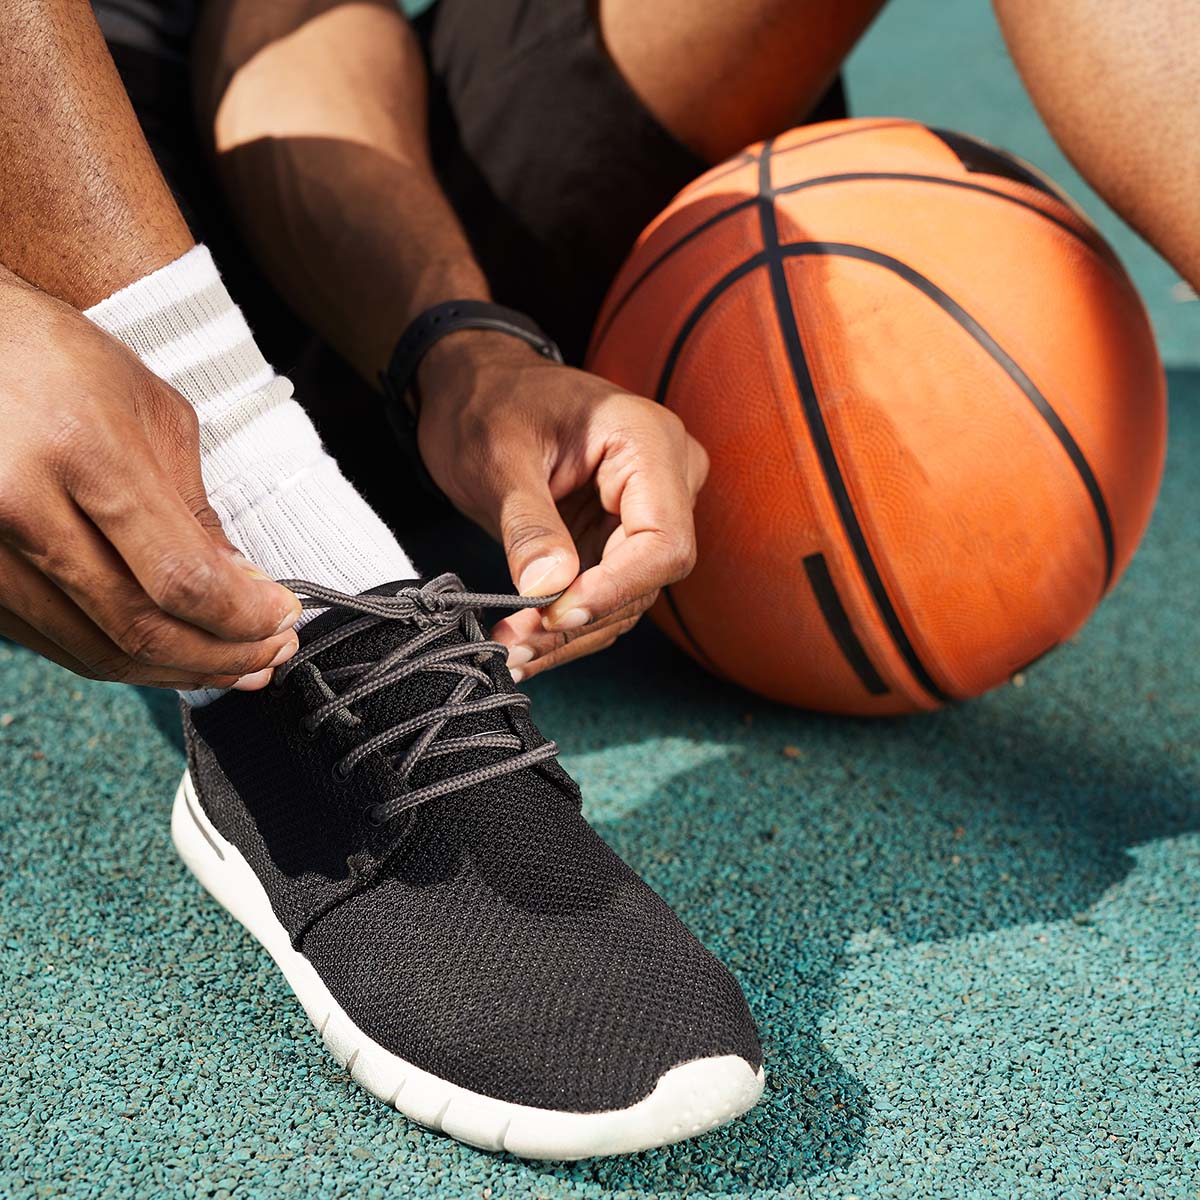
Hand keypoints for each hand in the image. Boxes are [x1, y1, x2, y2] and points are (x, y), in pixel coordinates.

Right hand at [0, 273, 300, 688]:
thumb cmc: (61, 363)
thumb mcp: (153, 414)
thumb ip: (195, 509)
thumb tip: (243, 586)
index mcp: (80, 451)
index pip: (179, 575)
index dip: (243, 614)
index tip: (284, 618)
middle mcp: (17, 505)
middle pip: (138, 627)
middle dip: (221, 654)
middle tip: (272, 650)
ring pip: (97, 651)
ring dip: (177, 670)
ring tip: (236, 664)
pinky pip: (59, 643)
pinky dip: (123, 659)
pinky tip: (171, 654)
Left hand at [416, 332, 708, 680]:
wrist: (475, 386)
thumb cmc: (486, 403)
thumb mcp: (497, 459)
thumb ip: (528, 523)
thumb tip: (549, 587)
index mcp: (647, 440)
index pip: (663, 541)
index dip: (614, 589)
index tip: (553, 616)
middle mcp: (666, 476)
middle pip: (647, 577)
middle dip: (579, 620)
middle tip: (512, 646)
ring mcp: (648, 509)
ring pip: (627, 597)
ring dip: (569, 634)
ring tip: (508, 651)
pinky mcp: (621, 536)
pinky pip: (607, 593)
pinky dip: (565, 623)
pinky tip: (523, 642)